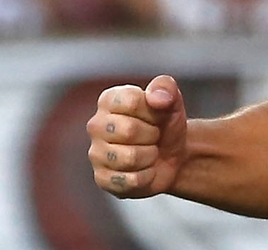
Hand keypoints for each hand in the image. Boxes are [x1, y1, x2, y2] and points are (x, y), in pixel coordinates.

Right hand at [87, 75, 187, 198]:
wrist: (172, 155)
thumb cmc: (166, 124)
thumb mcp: (172, 100)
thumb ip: (165, 87)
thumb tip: (157, 98)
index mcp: (108, 100)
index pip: (132, 102)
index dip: (153, 111)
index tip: (156, 115)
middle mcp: (96, 125)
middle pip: (129, 131)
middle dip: (152, 134)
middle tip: (154, 135)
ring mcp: (96, 154)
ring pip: (129, 158)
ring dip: (150, 155)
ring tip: (149, 151)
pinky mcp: (102, 179)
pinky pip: (131, 180)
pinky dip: (147, 176)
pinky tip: (145, 169)